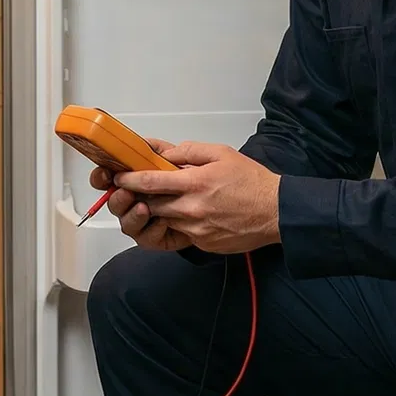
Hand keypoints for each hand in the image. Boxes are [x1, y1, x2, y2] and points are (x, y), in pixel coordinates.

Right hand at [90, 139, 193, 251]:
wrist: (222, 206)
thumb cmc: (204, 182)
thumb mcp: (190, 157)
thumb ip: (165, 150)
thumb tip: (144, 146)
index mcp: (140, 177)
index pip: (111, 175)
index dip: (102, 175)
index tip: (105, 173)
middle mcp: (138, 198)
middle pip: (114, 201)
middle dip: (116, 197)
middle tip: (126, 192)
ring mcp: (146, 218)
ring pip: (126, 222)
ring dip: (132, 215)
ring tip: (143, 208)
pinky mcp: (157, 236)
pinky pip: (146, 238)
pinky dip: (151, 230)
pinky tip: (163, 222)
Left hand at [112, 143, 281, 256]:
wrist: (276, 212)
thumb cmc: (252, 182)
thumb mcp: (221, 154)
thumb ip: (189, 152)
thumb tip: (166, 154)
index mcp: (195, 183)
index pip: (150, 182)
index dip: (129, 180)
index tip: (119, 177)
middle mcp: (191, 209)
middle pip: (151, 204)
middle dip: (142, 196)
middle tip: (139, 188)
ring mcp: (196, 230)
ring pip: (164, 220)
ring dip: (161, 210)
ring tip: (174, 199)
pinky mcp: (202, 244)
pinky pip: (181, 233)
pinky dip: (181, 223)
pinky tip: (195, 213)